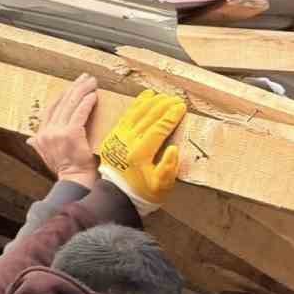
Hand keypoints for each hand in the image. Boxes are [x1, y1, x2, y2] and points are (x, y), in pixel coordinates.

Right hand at [28, 75, 99, 186]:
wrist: (74, 182)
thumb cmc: (66, 170)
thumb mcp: (47, 156)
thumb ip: (40, 145)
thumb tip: (30, 139)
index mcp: (41, 135)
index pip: (51, 109)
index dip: (63, 95)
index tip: (73, 86)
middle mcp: (47, 132)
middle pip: (62, 103)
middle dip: (75, 88)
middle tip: (86, 77)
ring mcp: (58, 133)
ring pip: (71, 105)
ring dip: (82, 91)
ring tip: (91, 82)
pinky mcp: (71, 134)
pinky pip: (79, 113)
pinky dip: (86, 103)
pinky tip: (93, 96)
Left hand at [97, 90, 187, 213]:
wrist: (116, 198)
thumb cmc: (142, 193)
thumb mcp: (161, 186)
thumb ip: (169, 167)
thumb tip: (174, 148)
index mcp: (141, 154)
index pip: (159, 128)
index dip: (171, 116)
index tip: (181, 106)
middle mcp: (128, 142)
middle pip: (148, 117)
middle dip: (163, 106)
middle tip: (175, 99)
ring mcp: (118, 137)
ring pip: (136, 113)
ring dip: (150, 102)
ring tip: (162, 95)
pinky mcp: (112, 137)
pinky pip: (125, 116)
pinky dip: (136, 105)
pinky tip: (144, 97)